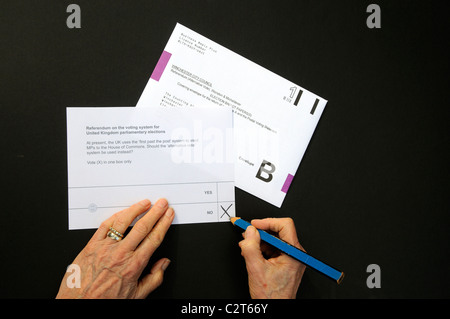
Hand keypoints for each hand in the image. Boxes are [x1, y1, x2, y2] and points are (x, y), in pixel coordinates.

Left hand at [56, 198, 174, 298]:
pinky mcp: (91, 246)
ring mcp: (105, 248)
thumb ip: (154, 279)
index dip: (163, 224)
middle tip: (162, 203)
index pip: (153, 238)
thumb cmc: (106, 301)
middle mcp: (121, 254)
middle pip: (142, 227)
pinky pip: (104, 226)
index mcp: (134, 266)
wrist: (80, 305)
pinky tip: (123, 212)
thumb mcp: (136, 296)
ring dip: (136, 210)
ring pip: (123, 222)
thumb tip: (164, 264)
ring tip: (145, 203)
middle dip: (155, 212)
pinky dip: (116, 216)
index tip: (168, 215)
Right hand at [238, 218, 305, 298]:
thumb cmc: (272, 296)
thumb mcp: (256, 269)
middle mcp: (296, 254)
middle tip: (246, 233)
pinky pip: (274, 248)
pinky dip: (262, 248)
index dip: (267, 222)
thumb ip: (251, 247)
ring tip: (247, 245)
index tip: (254, 224)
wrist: (274, 308)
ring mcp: (291, 258)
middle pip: (278, 232)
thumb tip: (250, 231)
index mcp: (294, 253)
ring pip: (274, 240)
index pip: (284, 225)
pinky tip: (252, 252)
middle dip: (260, 233)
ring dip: (259, 241)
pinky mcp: (286, 262)